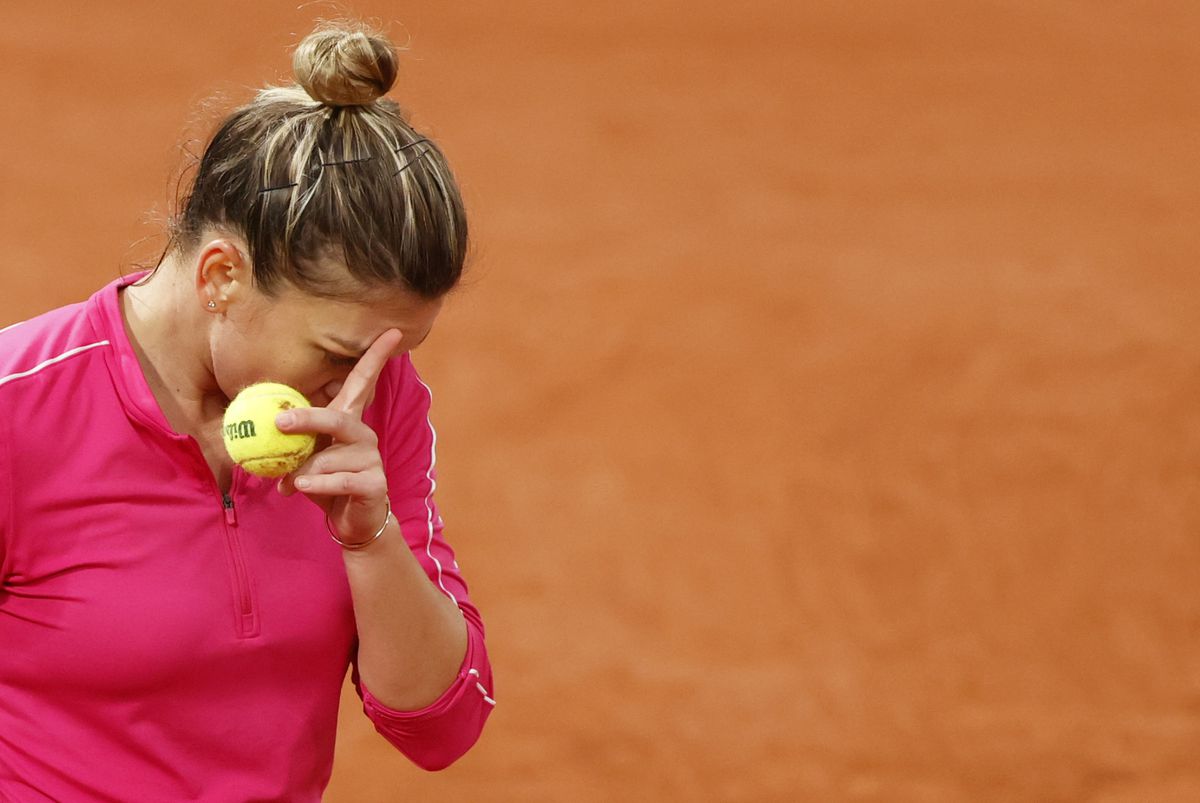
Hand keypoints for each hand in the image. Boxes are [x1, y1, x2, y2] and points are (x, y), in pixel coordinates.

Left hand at [275, 329, 403, 544]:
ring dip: (304, 470)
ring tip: (290, 483)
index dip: (377, 356)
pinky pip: (339, 480)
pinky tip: (302, 488)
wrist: (352, 523)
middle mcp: (364, 435)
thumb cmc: (326, 483)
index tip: (392, 330)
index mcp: (349, 421)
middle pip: (338, 418)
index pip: (365, 382)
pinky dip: (317, 484)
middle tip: (280, 421)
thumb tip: (255, 429)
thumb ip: (288, 442)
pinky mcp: (375, 483)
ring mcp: (372, 459)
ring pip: (331, 457)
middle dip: (308, 418)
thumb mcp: (304, 458)